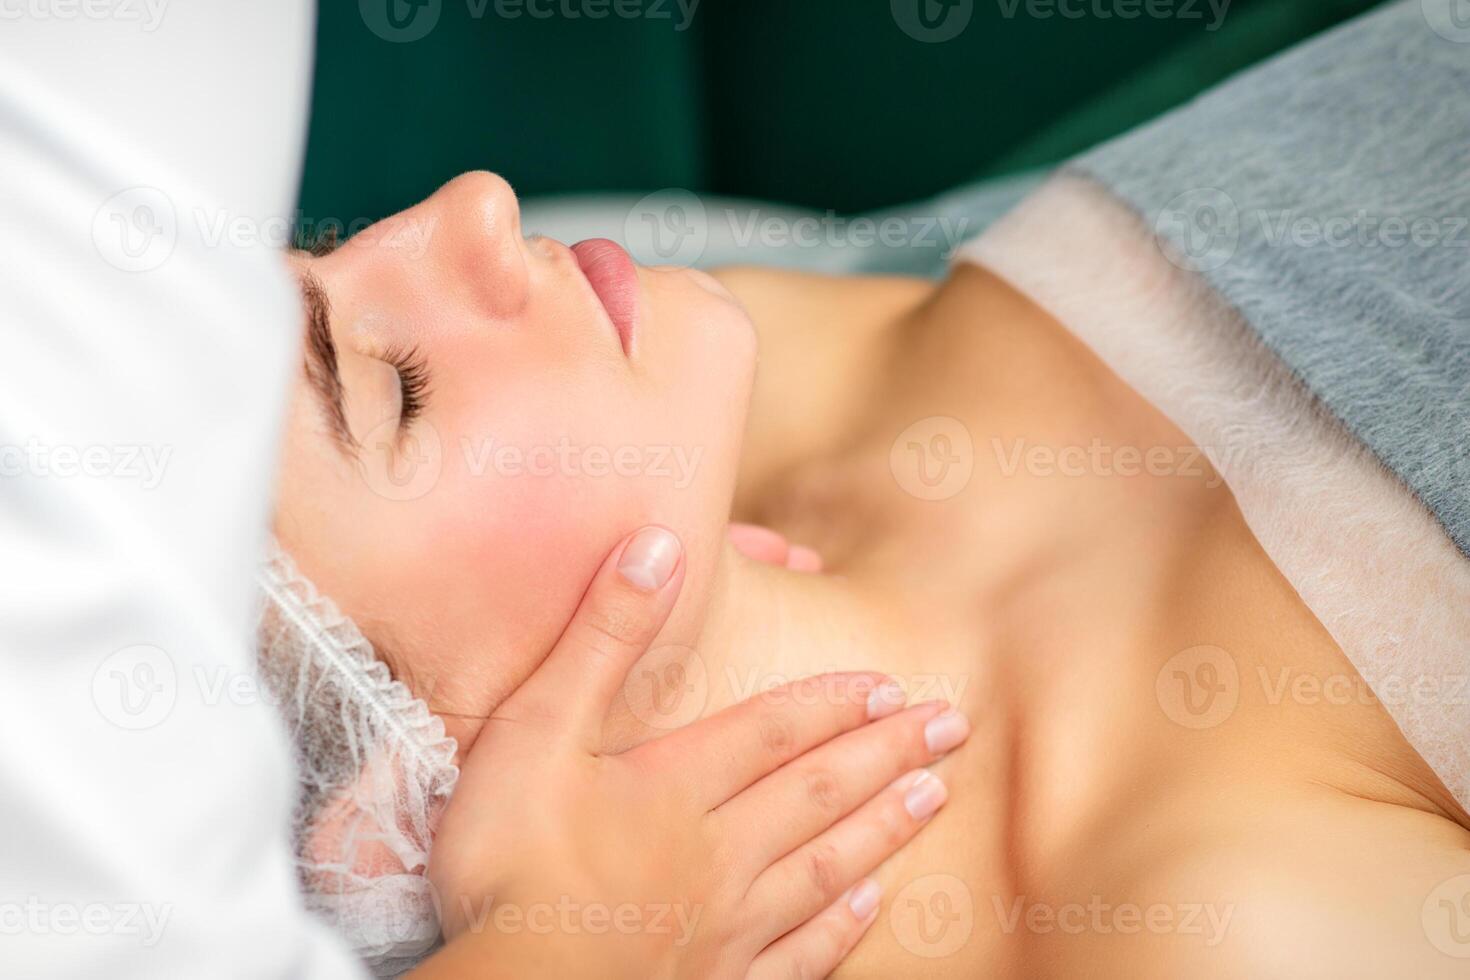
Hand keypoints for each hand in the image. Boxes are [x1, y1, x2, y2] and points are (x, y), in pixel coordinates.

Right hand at [421, 526, 968, 979]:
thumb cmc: (508, 860)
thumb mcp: (537, 729)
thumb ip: (603, 639)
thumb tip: (660, 543)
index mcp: (676, 786)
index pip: (773, 731)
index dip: (832, 703)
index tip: (892, 685)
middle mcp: (719, 852)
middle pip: (818, 792)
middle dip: (888, 754)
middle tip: (953, 728)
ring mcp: (725, 928)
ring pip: (825, 867)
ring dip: (883, 827)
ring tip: (935, 796)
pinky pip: (799, 955)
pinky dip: (839, 927)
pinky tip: (869, 904)